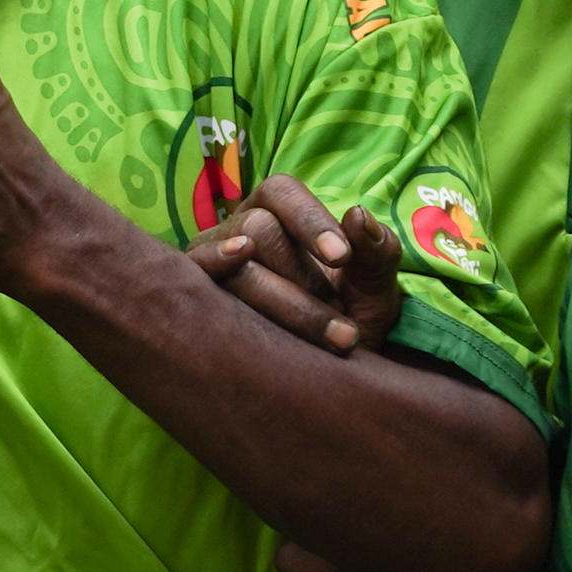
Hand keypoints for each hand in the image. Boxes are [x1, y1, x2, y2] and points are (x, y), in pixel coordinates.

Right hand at [189, 175, 407, 356]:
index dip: (309, 219)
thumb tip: (358, 215)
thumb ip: (376, 253)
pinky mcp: (194, 298)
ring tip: (331, 339)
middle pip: (256, 230)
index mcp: (277, 214)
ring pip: (237, 269)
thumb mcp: (374, 291)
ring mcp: (209, 264)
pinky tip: (238, 310)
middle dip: (303, 279)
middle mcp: (236, 232)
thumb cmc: (349, 320)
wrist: (324, 377)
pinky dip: (217, 282)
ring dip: (286, 305)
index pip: (281, 193)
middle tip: (343, 326)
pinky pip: (195, 284)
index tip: (342, 257)